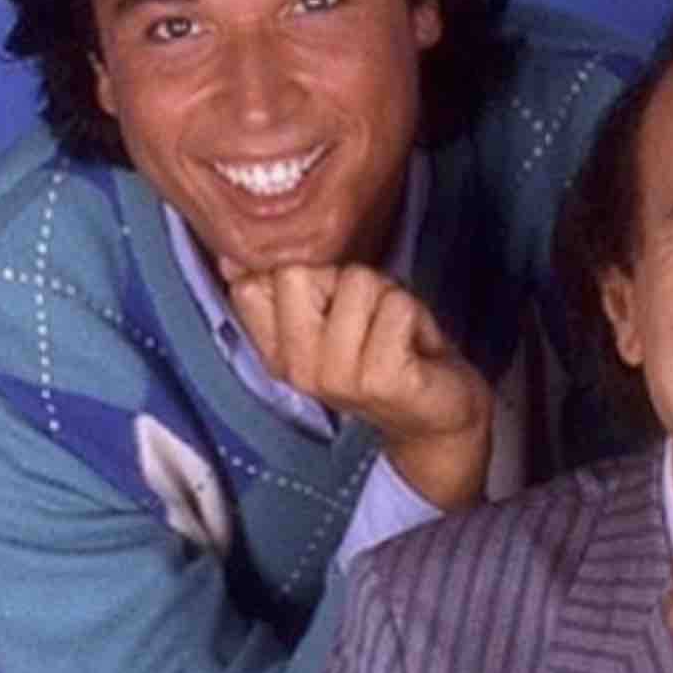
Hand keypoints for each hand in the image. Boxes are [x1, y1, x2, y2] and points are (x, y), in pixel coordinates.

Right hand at [224, 262, 492, 508]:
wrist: (440, 415)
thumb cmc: (390, 350)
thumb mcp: (334, 317)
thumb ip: (296, 288)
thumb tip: (231, 256)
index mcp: (277, 354)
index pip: (249, 286)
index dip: (300, 273)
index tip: (333, 302)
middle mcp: (296, 368)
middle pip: (297, 273)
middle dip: (344, 277)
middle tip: (370, 314)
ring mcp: (336, 377)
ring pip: (357, 281)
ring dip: (388, 295)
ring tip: (395, 330)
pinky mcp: (379, 378)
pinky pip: (397, 305)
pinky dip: (415, 313)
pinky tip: (414, 346)